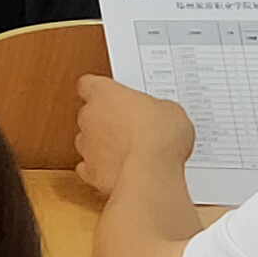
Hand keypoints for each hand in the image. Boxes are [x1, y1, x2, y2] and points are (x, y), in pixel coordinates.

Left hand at [75, 75, 196, 205]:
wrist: (152, 171)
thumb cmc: (158, 136)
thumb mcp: (170, 110)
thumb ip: (156, 109)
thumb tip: (162, 116)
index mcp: (103, 93)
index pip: (89, 84)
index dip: (100, 90)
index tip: (111, 95)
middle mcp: (89, 117)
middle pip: (90, 114)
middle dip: (107, 120)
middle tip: (132, 126)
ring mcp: (87, 145)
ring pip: (88, 142)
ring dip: (104, 145)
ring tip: (129, 150)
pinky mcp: (91, 172)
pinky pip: (90, 168)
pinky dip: (102, 169)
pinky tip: (119, 170)